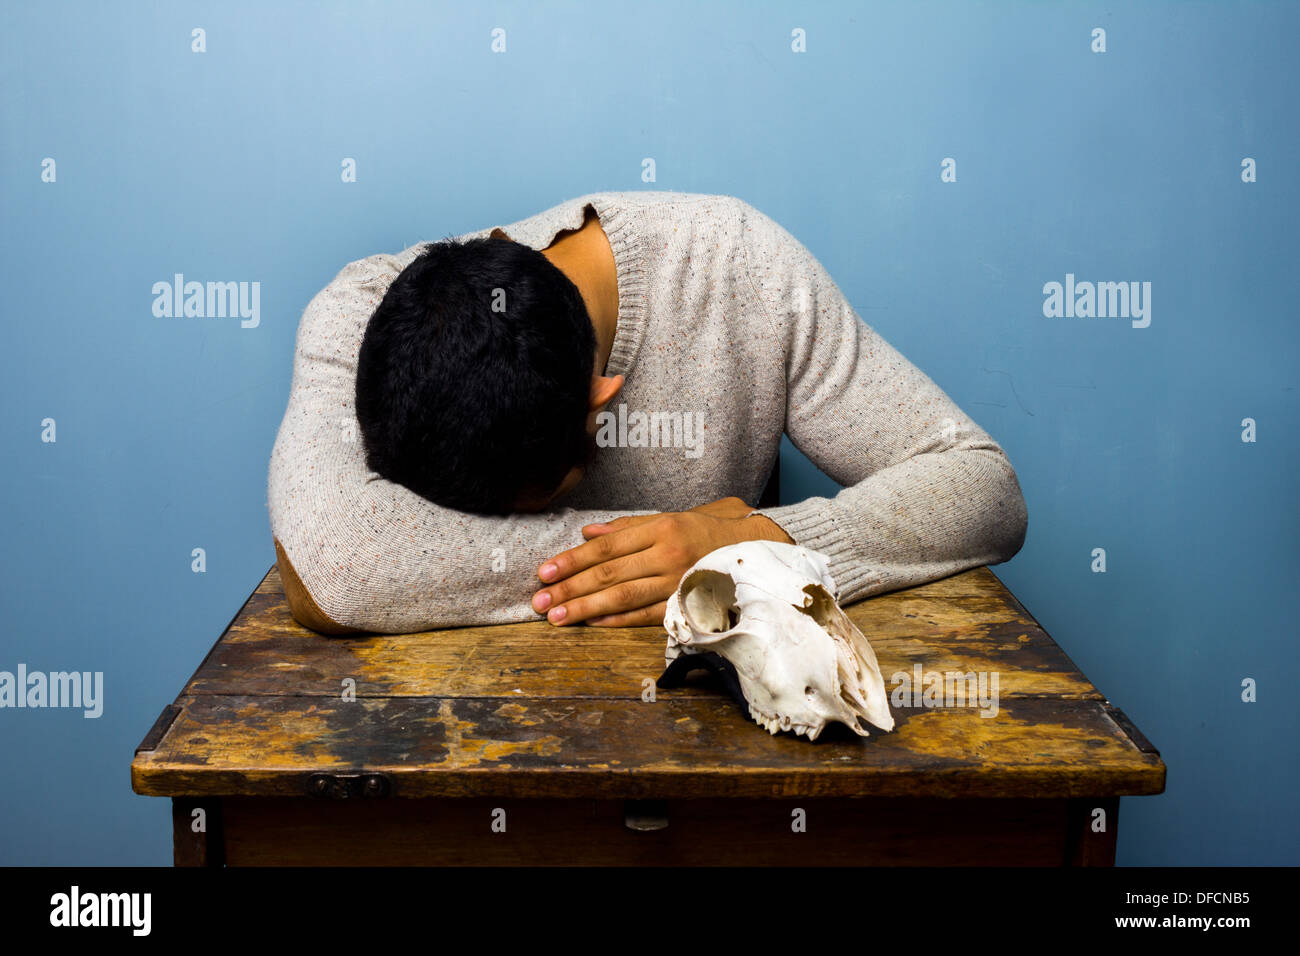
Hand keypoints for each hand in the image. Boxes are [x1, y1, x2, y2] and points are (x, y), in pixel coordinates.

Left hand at [531, 497, 793, 626]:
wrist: (762, 548)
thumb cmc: (710, 532)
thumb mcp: (671, 518)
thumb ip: (628, 528)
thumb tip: (587, 533)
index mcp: (662, 528)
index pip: (607, 546)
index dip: (573, 560)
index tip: (544, 572)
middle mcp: (669, 555)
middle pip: (610, 574)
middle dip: (571, 589)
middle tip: (539, 602)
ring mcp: (680, 583)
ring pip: (625, 598)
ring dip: (587, 610)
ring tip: (557, 618)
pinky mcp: (690, 605)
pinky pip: (649, 616)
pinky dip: (620, 621)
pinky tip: (595, 625)